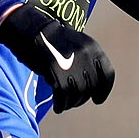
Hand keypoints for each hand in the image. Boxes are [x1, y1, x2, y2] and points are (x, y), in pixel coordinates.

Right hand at [0, 3, 114, 112]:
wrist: (31, 30)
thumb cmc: (53, 40)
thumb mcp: (78, 45)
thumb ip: (88, 62)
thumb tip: (91, 85)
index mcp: (93, 48)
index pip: (107, 74)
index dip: (103, 91)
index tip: (97, 99)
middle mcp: (85, 55)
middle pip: (91, 87)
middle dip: (83, 98)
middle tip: (75, 102)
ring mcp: (71, 62)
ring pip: (78, 93)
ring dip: (72, 103)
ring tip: (65, 104)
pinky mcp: (56, 70)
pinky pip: (63, 95)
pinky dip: (61, 104)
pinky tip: (58, 107)